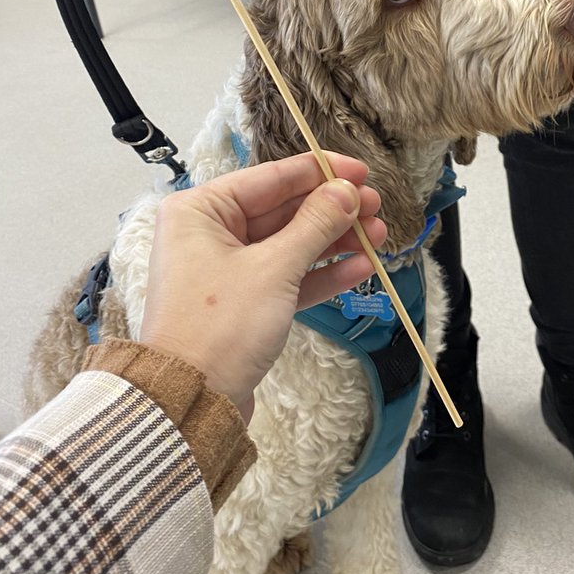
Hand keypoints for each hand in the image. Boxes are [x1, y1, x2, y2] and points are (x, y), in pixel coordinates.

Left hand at [141, 153, 386, 419]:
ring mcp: (227, 271)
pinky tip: (361, 269)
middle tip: (377, 207)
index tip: (362, 170)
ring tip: (381, 237)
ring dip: (335, 241)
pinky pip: (287, 278)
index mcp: (201, 210)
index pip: (270, 177)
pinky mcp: (243, 305)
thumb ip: (315, 224)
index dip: (320, 172)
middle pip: (283, 210)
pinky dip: (321, 274)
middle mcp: (210, 234)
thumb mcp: (273, 268)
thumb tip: (347, 191)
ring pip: (290, 245)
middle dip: (333, 210)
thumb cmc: (220, 325)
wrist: (192, 403)